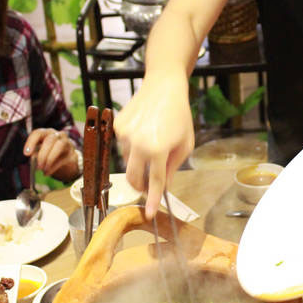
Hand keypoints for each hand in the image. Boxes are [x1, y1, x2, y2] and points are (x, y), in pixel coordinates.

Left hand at [23, 128, 79, 180]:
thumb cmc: (50, 154)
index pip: (38, 133)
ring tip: (42, 169)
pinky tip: (46, 173)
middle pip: (49, 140)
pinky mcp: (72, 153)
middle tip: (37, 166)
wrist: (67, 161)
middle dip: (42, 154)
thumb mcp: (40, 152)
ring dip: (49, 159)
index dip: (31, 142)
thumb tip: (33, 159)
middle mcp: (58, 135)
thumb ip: (36, 154)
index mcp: (47, 133)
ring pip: (59, 146)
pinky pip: (63, 159)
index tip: (26, 154)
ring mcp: (67, 143)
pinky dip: (53, 167)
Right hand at [113, 71, 194, 219]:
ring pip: (128, 161)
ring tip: (153, 141)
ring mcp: (124, 135)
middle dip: (140, 186)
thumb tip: (163, 186)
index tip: (150, 215)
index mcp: (158, 149)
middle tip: (149, 185)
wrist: (163, 87)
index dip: (153, 200)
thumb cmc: (179, 115)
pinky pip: (123, 145)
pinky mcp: (117, 126)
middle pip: (133, 178)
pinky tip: (143, 131)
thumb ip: (173, 168)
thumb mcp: (185, 144)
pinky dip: (132, 145)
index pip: (154, 182)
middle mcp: (138, 144)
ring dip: (139, 160)